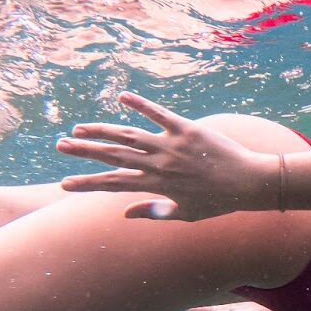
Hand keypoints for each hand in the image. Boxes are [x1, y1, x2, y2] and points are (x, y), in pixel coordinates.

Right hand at [56, 92, 275, 220]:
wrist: (250, 184)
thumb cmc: (218, 202)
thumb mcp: (186, 215)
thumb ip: (154, 212)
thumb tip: (125, 214)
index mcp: (157, 186)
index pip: (114, 184)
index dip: (88, 184)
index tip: (65, 183)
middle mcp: (160, 165)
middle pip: (114, 156)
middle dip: (84, 152)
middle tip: (60, 145)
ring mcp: (172, 146)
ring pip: (129, 134)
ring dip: (102, 129)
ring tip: (80, 127)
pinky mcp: (187, 129)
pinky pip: (159, 114)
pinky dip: (141, 104)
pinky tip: (122, 96)